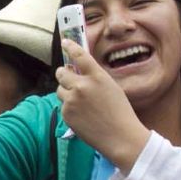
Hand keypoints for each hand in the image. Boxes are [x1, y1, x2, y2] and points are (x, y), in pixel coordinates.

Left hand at [54, 39, 150, 169]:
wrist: (120, 136)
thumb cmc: (120, 112)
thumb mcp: (111, 86)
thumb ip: (94, 77)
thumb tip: (79, 70)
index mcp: (97, 76)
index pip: (78, 55)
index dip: (70, 46)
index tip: (65, 43)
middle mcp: (82, 85)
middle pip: (61, 72)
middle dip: (64, 73)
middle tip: (68, 76)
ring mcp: (72, 100)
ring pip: (60, 89)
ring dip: (66, 91)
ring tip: (80, 101)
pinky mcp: (66, 113)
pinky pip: (63, 105)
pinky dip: (69, 107)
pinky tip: (82, 114)